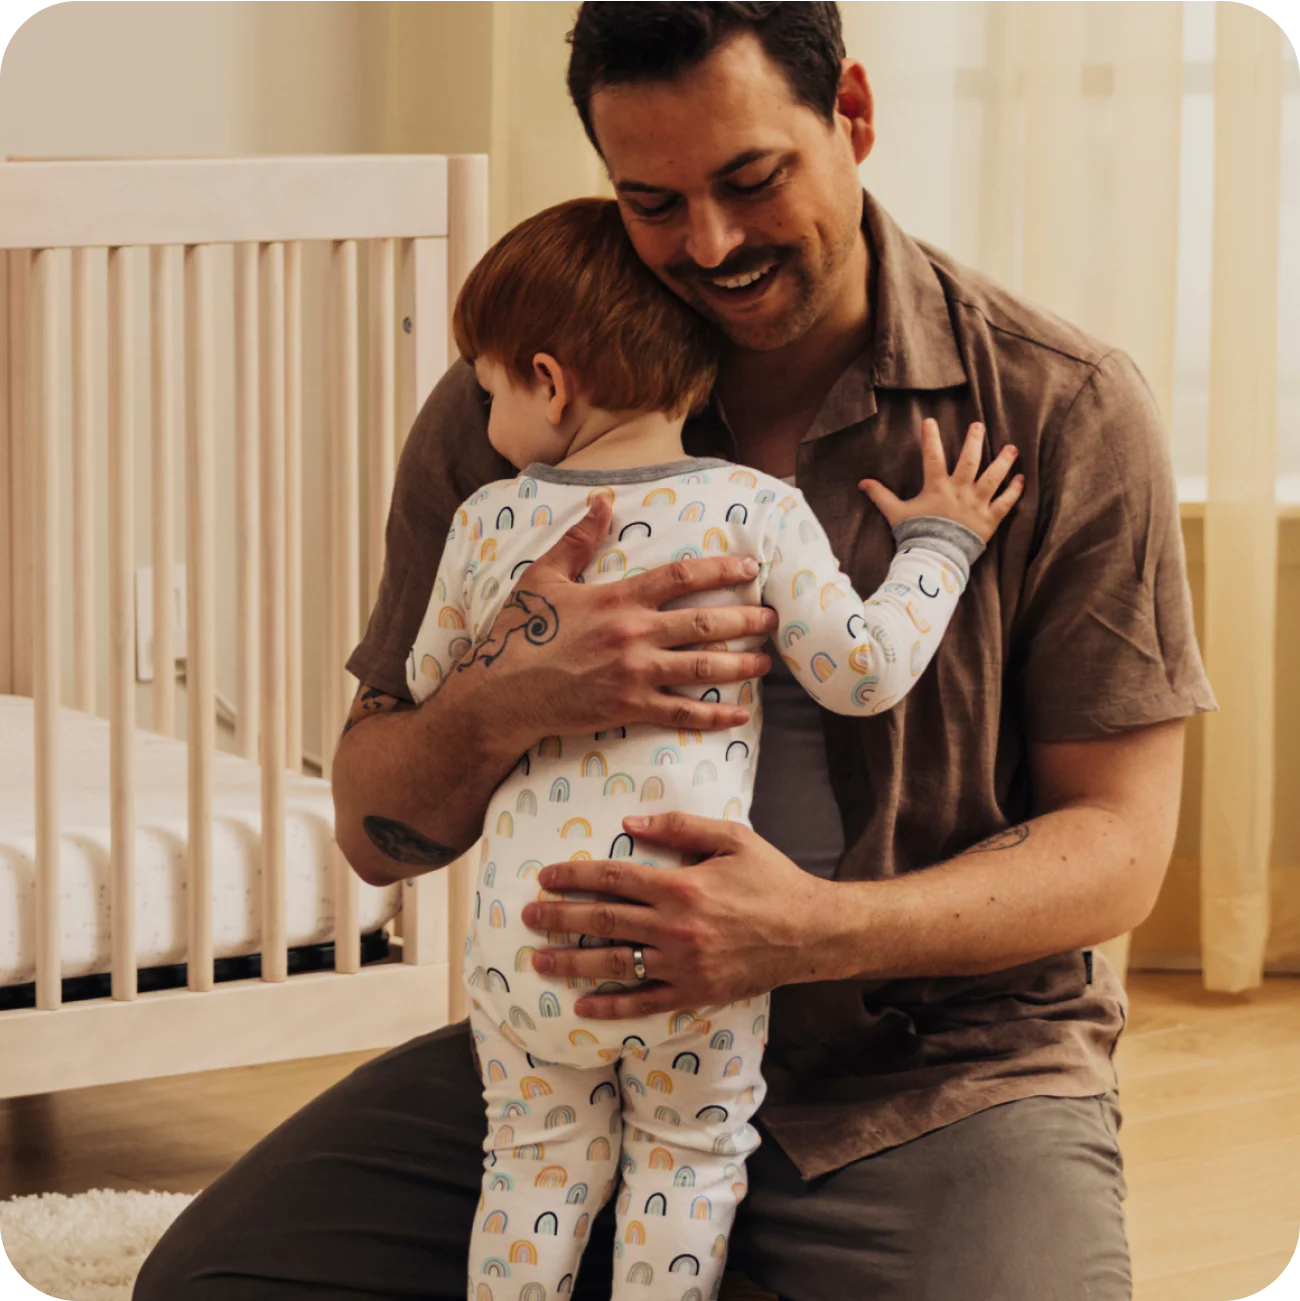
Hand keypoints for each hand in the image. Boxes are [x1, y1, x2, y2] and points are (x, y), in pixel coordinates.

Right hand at [473, 496, 777, 746]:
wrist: (503, 692)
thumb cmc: (522, 631)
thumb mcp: (544, 576)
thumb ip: (579, 539)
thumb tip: (603, 498)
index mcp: (618, 598)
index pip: (681, 577)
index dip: (721, 571)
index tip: (750, 570)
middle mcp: (634, 634)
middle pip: (704, 624)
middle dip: (744, 621)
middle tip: (771, 619)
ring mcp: (634, 674)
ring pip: (702, 668)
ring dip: (739, 665)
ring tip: (764, 663)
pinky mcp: (629, 708)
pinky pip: (681, 712)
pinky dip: (713, 716)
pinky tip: (738, 714)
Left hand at [521, 812, 836, 1017]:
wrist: (810, 932)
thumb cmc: (771, 879)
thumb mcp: (732, 838)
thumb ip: (680, 828)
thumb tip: (630, 823)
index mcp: (681, 886)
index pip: (613, 878)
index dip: (574, 876)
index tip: (546, 877)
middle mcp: (674, 928)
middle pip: (602, 920)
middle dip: (558, 918)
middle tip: (526, 917)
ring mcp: (682, 965)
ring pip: (614, 963)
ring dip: (571, 961)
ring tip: (539, 959)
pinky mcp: (693, 993)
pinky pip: (643, 1002)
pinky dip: (610, 1006)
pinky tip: (582, 1006)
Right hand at [858, 418, 1023, 542]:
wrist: (935, 559)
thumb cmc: (915, 535)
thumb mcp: (895, 514)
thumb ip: (881, 496)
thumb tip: (862, 483)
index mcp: (937, 488)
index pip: (932, 456)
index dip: (930, 437)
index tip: (929, 420)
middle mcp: (960, 491)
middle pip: (970, 460)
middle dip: (974, 441)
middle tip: (978, 425)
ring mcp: (977, 504)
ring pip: (994, 477)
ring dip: (1003, 461)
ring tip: (1011, 448)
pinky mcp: (990, 519)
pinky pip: (1006, 502)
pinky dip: (1015, 491)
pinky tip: (1021, 478)